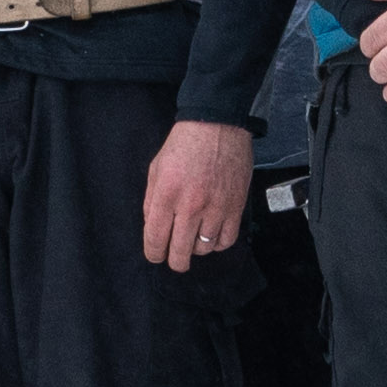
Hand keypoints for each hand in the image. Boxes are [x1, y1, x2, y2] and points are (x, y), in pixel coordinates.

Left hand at [140, 117, 250, 274]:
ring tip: (193, 237)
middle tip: (174, 256)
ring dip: (196, 248)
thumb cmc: (183, 145)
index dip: (153, 254)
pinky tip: (211, 235)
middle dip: (174, 260)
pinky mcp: (235, 207)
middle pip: (180, 253)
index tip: (155, 254)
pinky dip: (217, 244)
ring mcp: (216, 208)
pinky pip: (226, 240)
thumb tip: (153, 227)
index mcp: (166, 195)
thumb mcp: (156, 168)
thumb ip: (151, 201)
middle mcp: (190, 206)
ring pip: (204, 249)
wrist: (218, 125)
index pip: (156, 240)